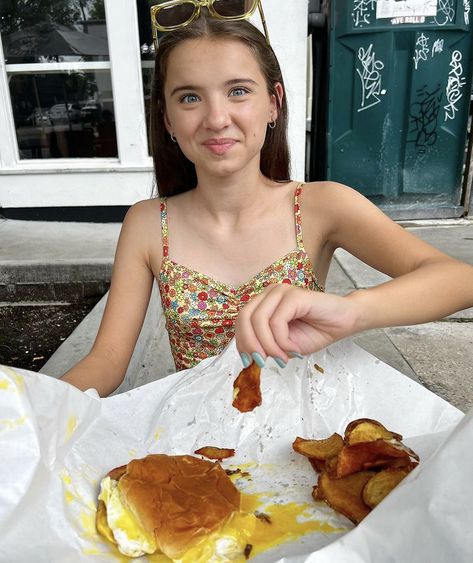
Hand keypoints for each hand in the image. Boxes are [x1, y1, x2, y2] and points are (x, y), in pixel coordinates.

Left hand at [235, 284, 360, 364]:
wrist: (344, 323)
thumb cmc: (315, 331)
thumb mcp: (283, 344)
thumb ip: (264, 345)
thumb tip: (248, 357)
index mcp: (264, 302)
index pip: (241, 320)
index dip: (241, 342)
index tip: (248, 362)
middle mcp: (270, 293)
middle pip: (244, 318)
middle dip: (250, 344)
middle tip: (262, 362)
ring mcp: (281, 291)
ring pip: (259, 321)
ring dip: (268, 346)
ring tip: (282, 358)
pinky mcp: (294, 295)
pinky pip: (277, 322)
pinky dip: (282, 341)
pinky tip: (294, 350)